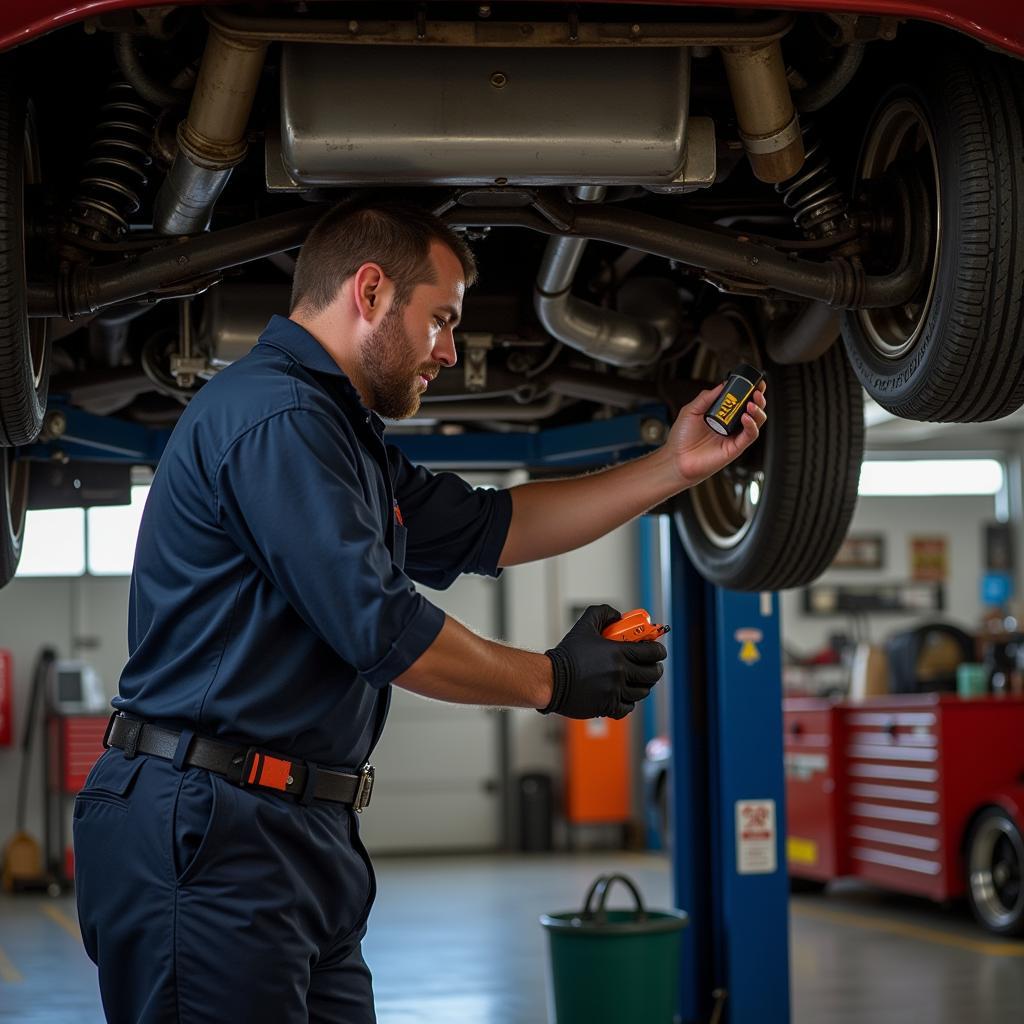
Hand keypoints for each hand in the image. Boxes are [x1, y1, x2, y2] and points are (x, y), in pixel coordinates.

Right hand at [540, 605, 666, 719]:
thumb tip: (618, 616)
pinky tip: (624, 695)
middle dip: (655, 669)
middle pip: (652, 674)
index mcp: (618, 653)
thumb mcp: (584, 626)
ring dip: (643, 685)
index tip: (656, 650)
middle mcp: (620, 673)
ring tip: (637, 680)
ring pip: (642, 692)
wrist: (551, 679)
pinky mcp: (607, 706)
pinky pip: (628, 707)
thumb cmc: (567, 655)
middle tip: (651, 666)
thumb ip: (602, 613)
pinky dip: (629, 702)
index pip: (652, 652)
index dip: (658, 650)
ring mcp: (614, 691)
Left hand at [667, 378, 766, 488]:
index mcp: (722, 415)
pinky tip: (746, 417)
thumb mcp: (691, 410)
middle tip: (756, 391)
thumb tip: (723, 385)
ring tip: (752, 403)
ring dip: (758, 411)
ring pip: (756, 422)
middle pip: (753, 410)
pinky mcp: (735, 448)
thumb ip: (706, 397)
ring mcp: (734, 436)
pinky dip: (751, 425)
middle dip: (759, 399)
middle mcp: (731, 425)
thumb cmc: (681, 438)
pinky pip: (750, 435)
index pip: (741, 401)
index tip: (754, 382)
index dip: (751, 391)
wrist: (676, 459)